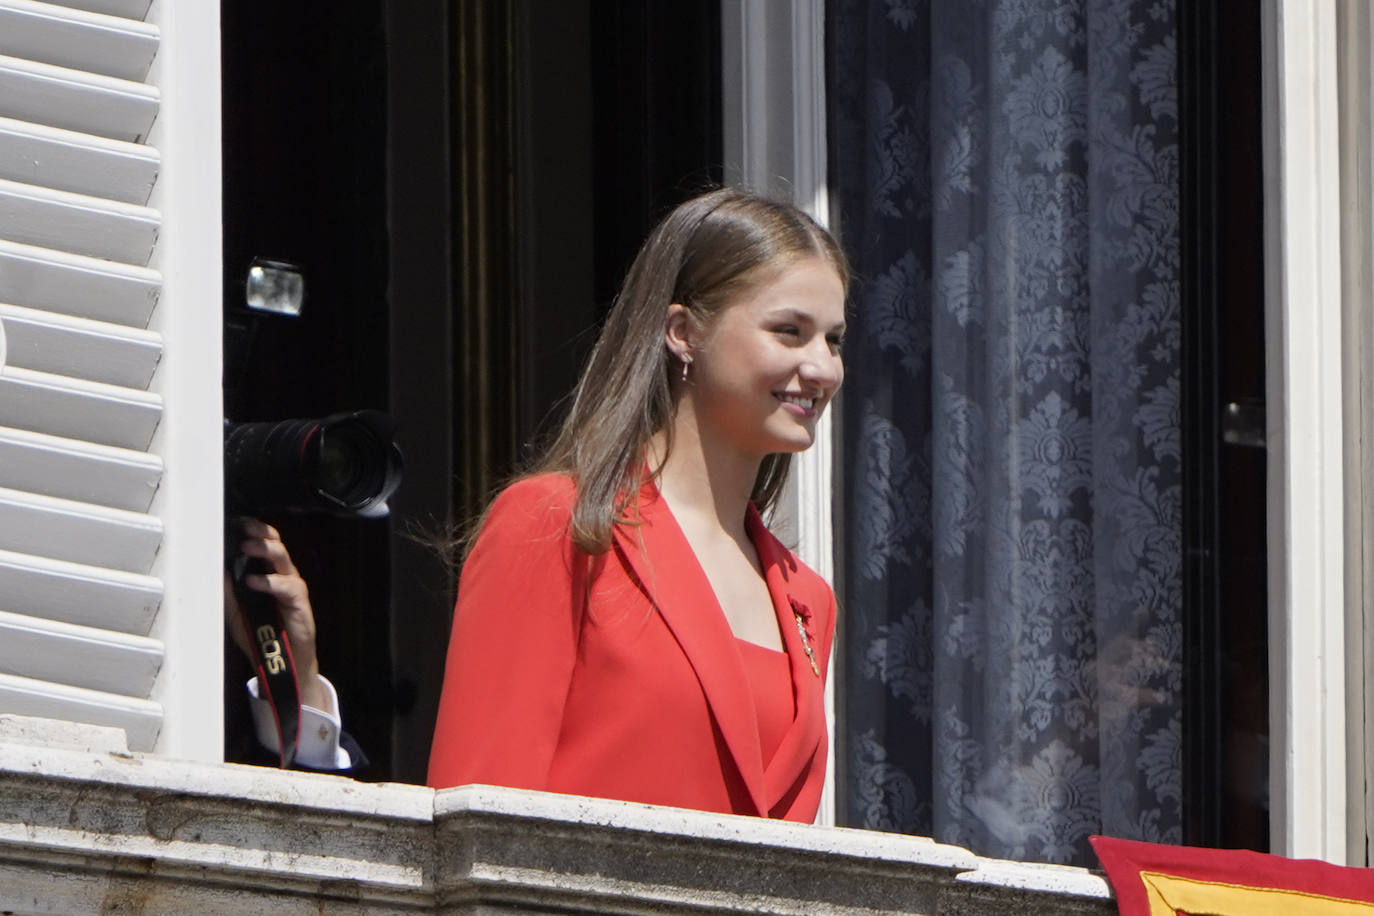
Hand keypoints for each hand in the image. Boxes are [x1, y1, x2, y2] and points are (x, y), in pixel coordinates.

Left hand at [223, 518, 332, 713]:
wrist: (282, 664)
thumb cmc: (262, 635)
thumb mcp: (236, 611)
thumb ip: (227, 592)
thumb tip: (212, 570)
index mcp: (269, 575)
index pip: (264, 545)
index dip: (253, 531)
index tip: (237, 522)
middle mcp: (282, 578)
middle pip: (276, 545)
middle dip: (261, 532)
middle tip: (245, 527)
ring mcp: (293, 589)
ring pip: (283, 560)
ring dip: (265, 550)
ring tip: (248, 546)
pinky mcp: (300, 604)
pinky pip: (288, 587)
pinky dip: (271, 582)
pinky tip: (255, 581)